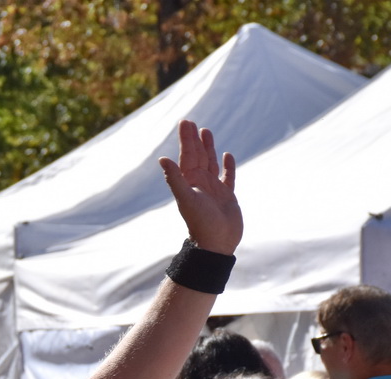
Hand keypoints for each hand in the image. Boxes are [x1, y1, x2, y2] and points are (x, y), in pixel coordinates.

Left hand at [161, 120, 240, 255]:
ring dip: (209, 148)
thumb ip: (175, 179)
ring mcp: (214, 189)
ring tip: (206, 132)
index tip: (185, 122)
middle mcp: (200, 184)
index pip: (187, 156)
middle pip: (197, 156)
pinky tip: (227, 156)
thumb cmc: (200, 223)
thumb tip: (162, 159)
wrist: (216, 244)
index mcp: (190, 182)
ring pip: (211, 163)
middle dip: (194, 140)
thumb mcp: (186, 198)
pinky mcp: (227, 196)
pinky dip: (228, 167)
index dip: (186, 140)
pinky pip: (228, 177)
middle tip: (191, 123)